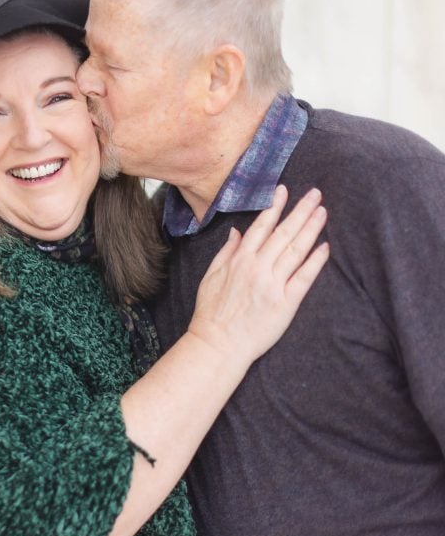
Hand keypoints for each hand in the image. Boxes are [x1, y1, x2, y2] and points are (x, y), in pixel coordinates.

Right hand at [187, 185, 329, 365]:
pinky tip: (325, 247)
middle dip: (300, 211)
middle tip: (315, 194)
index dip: (274, 207)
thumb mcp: (210, 277)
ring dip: (311, 229)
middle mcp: (257, 268)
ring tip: (322, 212)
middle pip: (283, 234)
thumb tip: (237, 232)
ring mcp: (273, 285)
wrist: (218, 344)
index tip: (284, 191)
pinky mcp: (286, 303)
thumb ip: (226, 252)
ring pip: (296, 250)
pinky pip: (304, 277)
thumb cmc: (211, 312)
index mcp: (239, 261)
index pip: (261, 227)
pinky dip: (315, 261)